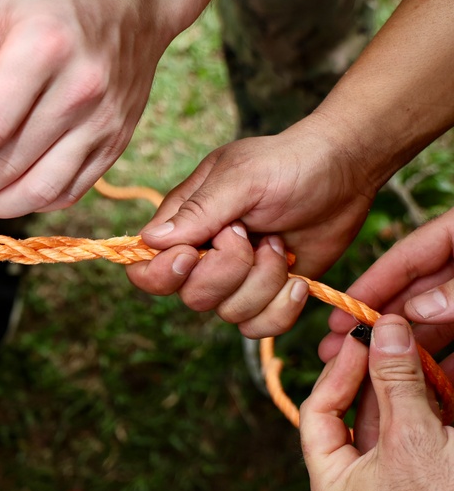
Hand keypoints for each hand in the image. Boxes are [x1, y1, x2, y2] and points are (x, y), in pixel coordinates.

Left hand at [0, 0, 244, 222]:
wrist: (130, 3)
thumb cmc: (48, 8)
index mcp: (43, 49)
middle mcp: (79, 89)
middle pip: (10, 165)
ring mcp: (103, 122)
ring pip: (40, 190)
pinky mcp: (116, 143)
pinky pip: (68, 192)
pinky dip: (32, 203)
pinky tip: (9, 195)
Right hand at [126, 116, 375, 337]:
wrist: (345, 173)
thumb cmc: (288, 163)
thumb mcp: (242, 178)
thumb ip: (198, 211)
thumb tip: (149, 240)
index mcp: (183, 225)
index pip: (145, 269)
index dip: (163, 273)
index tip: (193, 254)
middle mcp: (203, 257)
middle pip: (190, 297)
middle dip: (229, 272)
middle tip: (251, 234)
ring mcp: (236, 280)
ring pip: (228, 313)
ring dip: (263, 282)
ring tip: (279, 244)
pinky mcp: (267, 295)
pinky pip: (258, 327)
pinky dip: (281, 307)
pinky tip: (297, 277)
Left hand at [300, 315, 453, 490]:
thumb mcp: (415, 436)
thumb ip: (395, 379)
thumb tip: (383, 329)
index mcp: (335, 487)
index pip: (318, 414)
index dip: (339, 371)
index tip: (360, 338)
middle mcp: (358, 485)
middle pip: (357, 411)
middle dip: (377, 370)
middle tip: (387, 333)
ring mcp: (395, 481)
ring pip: (394, 415)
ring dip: (407, 378)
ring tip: (414, 343)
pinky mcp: (429, 473)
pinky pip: (423, 426)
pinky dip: (431, 397)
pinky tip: (441, 367)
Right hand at [321, 208, 453, 360]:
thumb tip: (416, 311)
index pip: (406, 257)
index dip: (371, 286)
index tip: (340, 316)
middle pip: (415, 294)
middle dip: (379, 324)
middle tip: (338, 350)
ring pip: (437, 323)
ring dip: (407, 351)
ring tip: (371, 375)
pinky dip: (448, 365)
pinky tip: (427, 381)